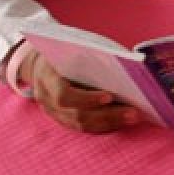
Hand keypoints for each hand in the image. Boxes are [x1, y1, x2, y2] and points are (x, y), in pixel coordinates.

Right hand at [24, 48, 141, 132]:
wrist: (39, 64)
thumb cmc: (63, 51)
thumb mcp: (72, 47)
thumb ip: (92, 57)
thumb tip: (127, 67)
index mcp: (46, 76)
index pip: (64, 95)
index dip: (87, 99)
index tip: (110, 96)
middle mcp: (46, 98)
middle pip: (77, 114)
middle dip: (108, 114)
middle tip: (134, 112)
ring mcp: (52, 112)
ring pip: (81, 124)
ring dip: (110, 122)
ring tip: (133, 117)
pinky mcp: (61, 119)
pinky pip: (82, 127)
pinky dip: (103, 126)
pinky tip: (122, 121)